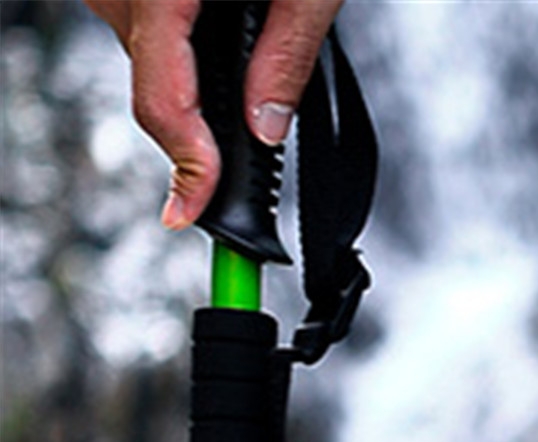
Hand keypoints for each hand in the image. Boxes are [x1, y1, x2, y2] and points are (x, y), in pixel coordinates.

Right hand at [82, 0, 346, 229]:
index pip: (164, 103)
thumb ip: (288, 56)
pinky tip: (211, 14)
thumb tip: (266, 128)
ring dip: (187, 68)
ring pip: (140, 49)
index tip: (196, 213)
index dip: (186, 170)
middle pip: (151, 81)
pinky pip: (136, 14)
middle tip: (239, 140)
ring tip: (238, 37)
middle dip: (198, 118)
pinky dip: (174, 30)